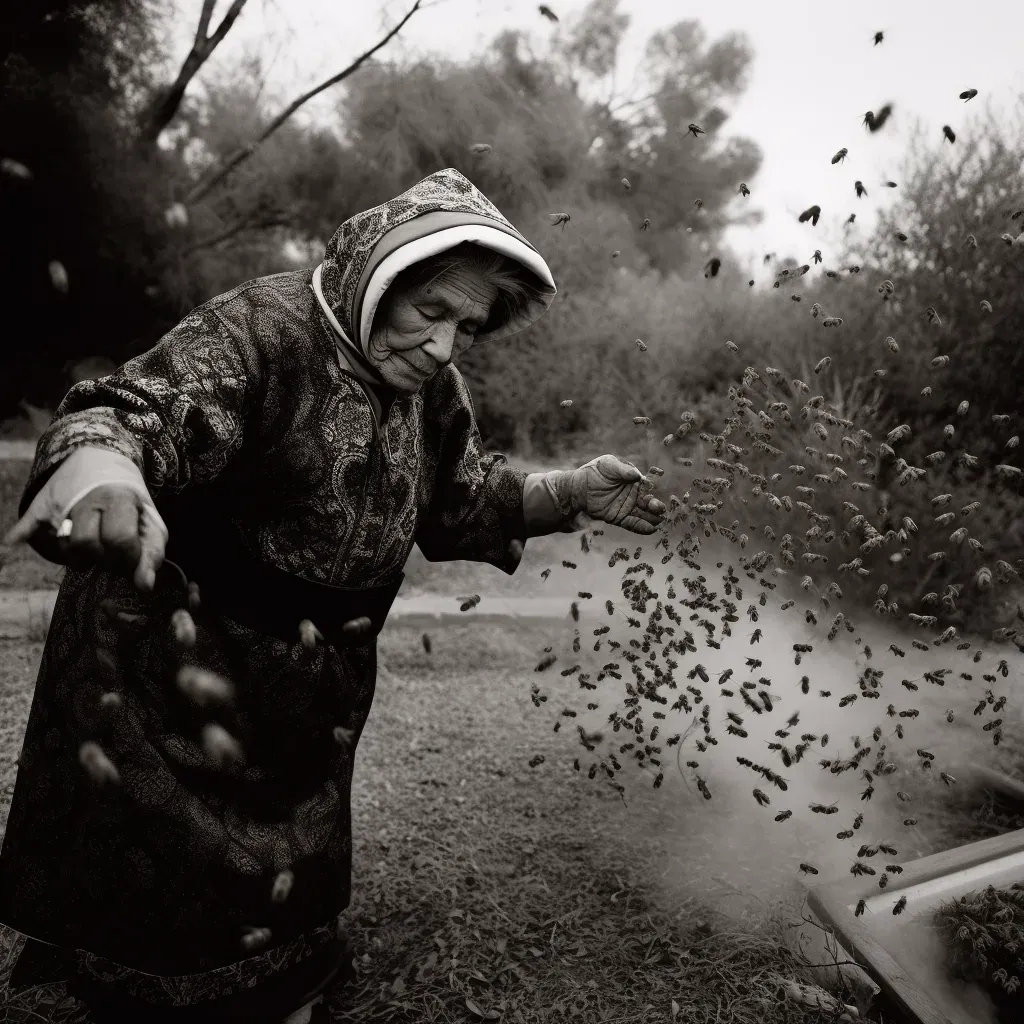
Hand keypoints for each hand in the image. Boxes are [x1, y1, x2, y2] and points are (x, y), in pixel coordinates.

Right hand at [3, 482, 166, 591]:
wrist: (103, 461)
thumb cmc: (130, 503)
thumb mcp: (150, 524)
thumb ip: (151, 555)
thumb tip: (144, 587)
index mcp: (119, 499)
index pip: (119, 539)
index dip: (126, 558)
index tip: (129, 559)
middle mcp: (88, 499)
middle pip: (86, 543)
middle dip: (101, 560)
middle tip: (110, 556)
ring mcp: (63, 503)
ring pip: (63, 544)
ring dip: (77, 557)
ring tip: (92, 550)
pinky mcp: (43, 506)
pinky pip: (27, 522)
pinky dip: (20, 533)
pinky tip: (13, 542)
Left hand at [570, 455, 666, 534]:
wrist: (579, 487)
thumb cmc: (595, 471)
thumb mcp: (608, 465)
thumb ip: (622, 470)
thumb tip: (637, 475)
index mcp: (634, 481)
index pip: (646, 487)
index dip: (650, 491)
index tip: (651, 494)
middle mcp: (633, 495)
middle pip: (648, 502)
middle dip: (655, 506)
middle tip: (659, 509)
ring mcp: (627, 507)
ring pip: (643, 514)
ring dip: (652, 518)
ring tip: (659, 522)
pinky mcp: (619, 518)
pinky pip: (632, 524)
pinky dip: (641, 527)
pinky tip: (651, 529)